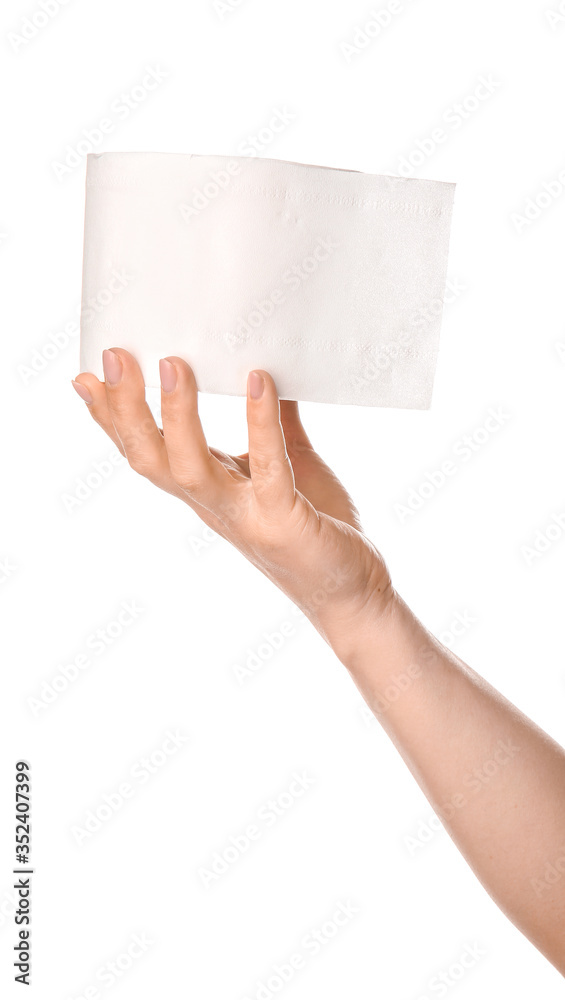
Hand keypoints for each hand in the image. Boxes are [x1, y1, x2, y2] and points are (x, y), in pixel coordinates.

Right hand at [71, 349, 393, 658]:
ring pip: (190, 469)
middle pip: (150, 459)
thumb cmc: (317, 528)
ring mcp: (245, 516)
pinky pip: (267, 469)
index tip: (85, 376)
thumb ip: (274, 423)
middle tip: (113, 358)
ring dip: (177, 417)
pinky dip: (260, 424)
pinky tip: (259, 382)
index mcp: (207, 489)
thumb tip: (264, 370)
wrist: (353, 592)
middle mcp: (214, 505)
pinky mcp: (283, 522)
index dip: (111, 419)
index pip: (145, 452)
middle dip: (126, 410)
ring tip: (172, 364)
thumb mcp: (288, 464)